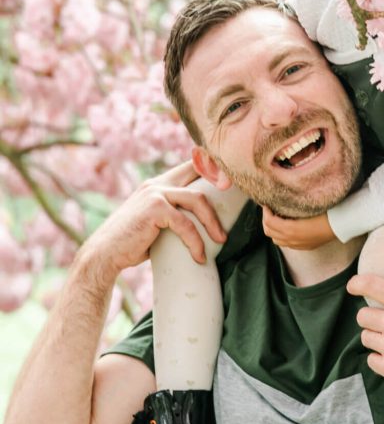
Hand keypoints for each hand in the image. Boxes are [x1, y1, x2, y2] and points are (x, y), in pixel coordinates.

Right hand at [81, 162, 227, 280]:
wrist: (105, 254)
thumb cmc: (133, 242)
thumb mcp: (156, 223)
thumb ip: (175, 215)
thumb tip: (203, 222)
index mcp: (159, 183)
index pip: (191, 166)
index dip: (212, 167)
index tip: (232, 181)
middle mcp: (157, 183)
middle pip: (199, 175)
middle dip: (221, 183)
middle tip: (238, 205)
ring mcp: (155, 194)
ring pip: (197, 200)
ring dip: (212, 222)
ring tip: (221, 240)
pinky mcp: (154, 210)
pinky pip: (185, 224)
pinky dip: (195, 242)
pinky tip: (199, 257)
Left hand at [261, 208, 334, 248]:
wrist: (338, 226)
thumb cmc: (323, 213)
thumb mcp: (304, 208)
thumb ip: (290, 208)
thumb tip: (279, 204)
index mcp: (290, 229)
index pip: (269, 221)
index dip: (265, 212)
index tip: (267, 204)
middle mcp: (291, 239)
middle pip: (268, 232)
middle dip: (266, 221)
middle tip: (269, 211)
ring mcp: (296, 245)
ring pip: (275, 240)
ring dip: (272, 229)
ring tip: (276, 219)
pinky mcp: (302, 247)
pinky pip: (285, 244)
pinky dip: (280, 236)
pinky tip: (286, 227)